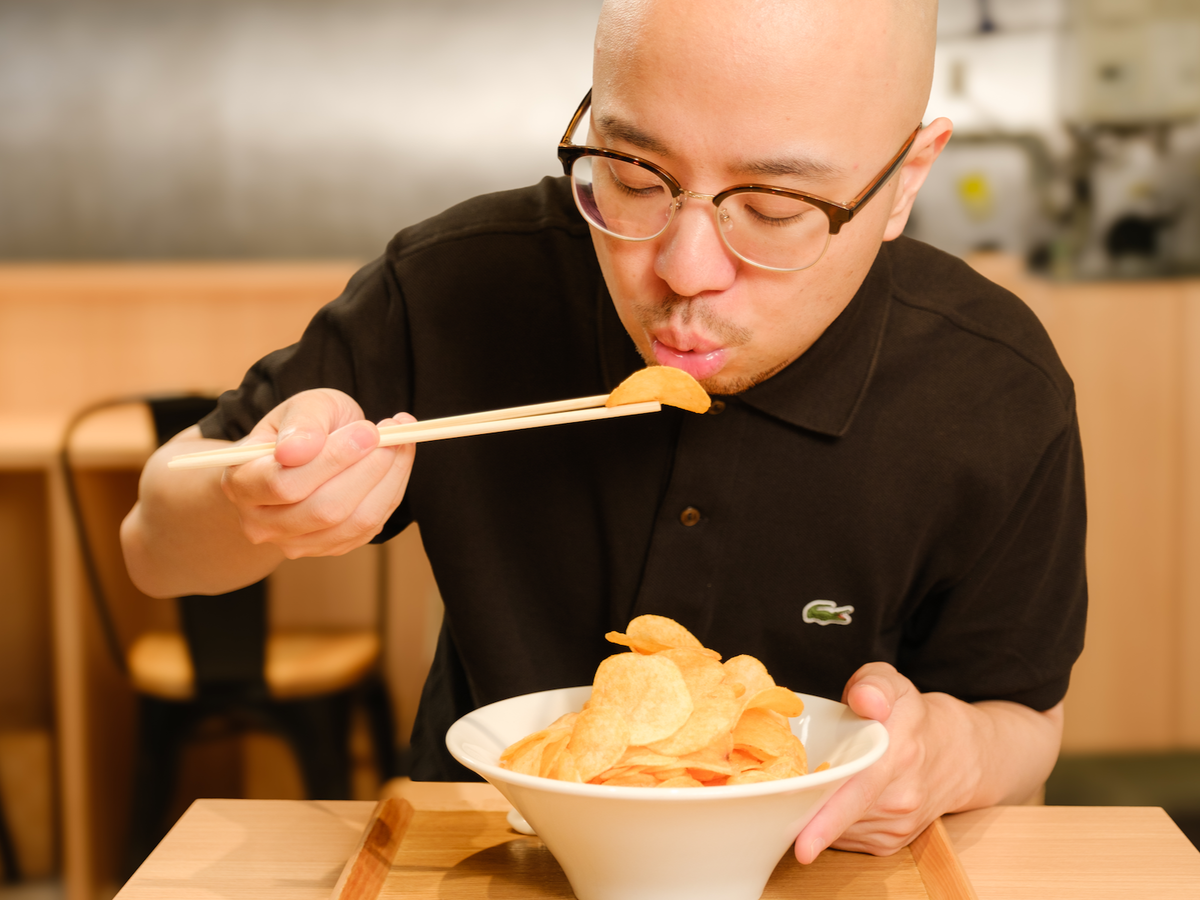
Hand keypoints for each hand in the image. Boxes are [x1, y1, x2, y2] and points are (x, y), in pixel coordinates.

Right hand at [220, 388, 414, 557]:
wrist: (302, 458)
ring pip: (354, 522)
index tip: (368, 430)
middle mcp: (261, 522)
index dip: (333, 458)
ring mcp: (295, 542)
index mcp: (242, 482)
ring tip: (400, 443)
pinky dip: (391, 492)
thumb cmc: (299, 429)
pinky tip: (396, 463)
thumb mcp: (300, 408)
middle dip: (369, 469)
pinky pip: (370, 527)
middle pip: (324, 509)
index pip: (285, 484)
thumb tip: (298, 450)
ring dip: (388, 480)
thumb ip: (302, 423)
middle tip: (394, 435)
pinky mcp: (330, 548)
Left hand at [792, 663, 970, 862]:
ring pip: (840, 831)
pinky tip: (832, 799)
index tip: (803, 847)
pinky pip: (848, 839)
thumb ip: (874, 684)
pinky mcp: (892, 842)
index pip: (860, 792)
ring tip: (813, 785)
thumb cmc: (909, 715)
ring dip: (817, 815)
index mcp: (897, 754)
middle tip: (777, 800)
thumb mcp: (891, 683)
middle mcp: (901, 796)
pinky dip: (831, 824)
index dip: (828, 820)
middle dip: (805, 811)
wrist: (956, 754)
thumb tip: (866, 700)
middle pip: (840, 815)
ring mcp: (898, 823)